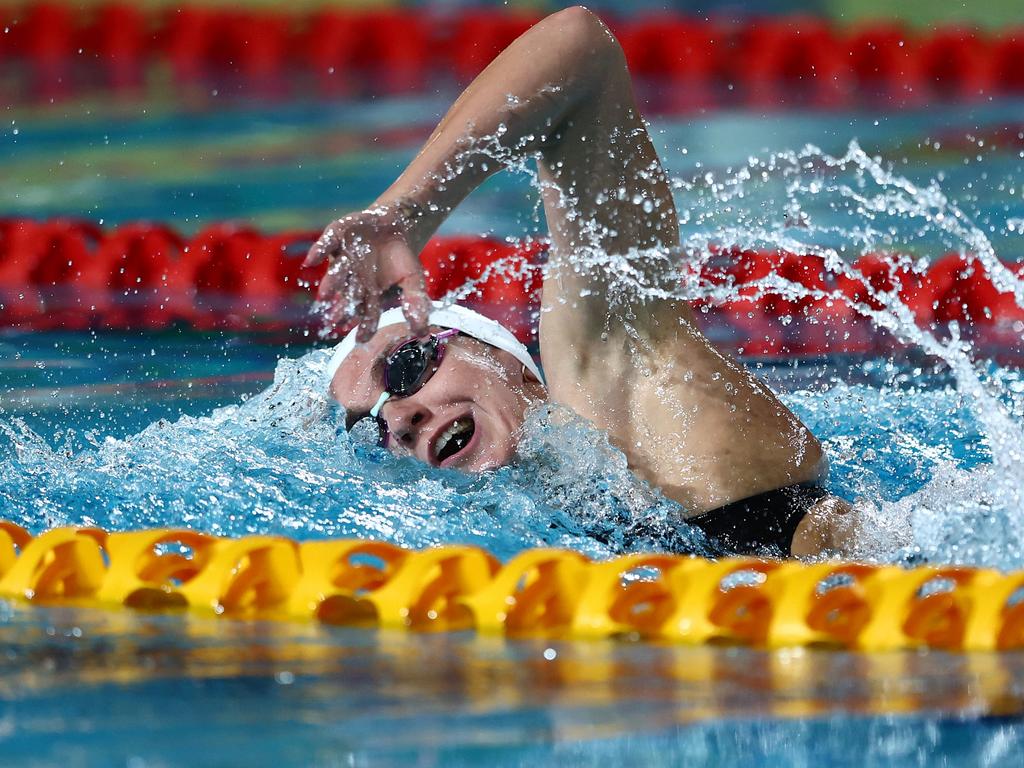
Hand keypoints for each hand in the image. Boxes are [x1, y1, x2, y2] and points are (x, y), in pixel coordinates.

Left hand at [304, 202, 431, 341]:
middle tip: (336, 322)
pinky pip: (326, 245)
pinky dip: (318, 251)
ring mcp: (342, 260)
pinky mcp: (335, 239)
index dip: (365, 326)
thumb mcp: (412, 279)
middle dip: (343, 308)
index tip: (361, 339)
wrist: (391, 226)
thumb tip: (422, 331)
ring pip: (336, 273)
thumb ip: (415, 302)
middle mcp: (352, 281)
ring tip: (325, 296)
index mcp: (369, 294)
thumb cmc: (400, 258)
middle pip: (349, 296)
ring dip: (331, 283)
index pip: (368, 313)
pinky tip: (311, 261)